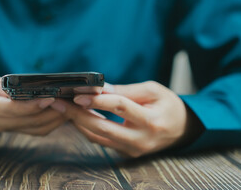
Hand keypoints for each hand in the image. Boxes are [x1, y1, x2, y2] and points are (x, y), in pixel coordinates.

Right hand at [0, 63, 65, 134]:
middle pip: (28, 120)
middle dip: (51, 111)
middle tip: (68, 99)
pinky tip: (61, 110)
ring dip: (54, 118)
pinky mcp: (13, 128)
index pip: (11, 110)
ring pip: (35, 127)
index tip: (50, 96)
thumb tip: (7, 87)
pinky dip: (51, 121)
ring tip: (70, 104)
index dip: (32, 105)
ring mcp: (5, 128)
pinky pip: (35, 129)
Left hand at [52, 81, 202, 156]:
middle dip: (77, 114)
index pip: (120, 108)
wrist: (182, 129)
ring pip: (98, 137)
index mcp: (151, 120)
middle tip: (59, 102)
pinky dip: (87, 128)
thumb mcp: (152, 90)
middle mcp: (141, 140)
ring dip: (78, 122)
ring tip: (63, 107)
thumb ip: (126, 90)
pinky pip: (101, 141)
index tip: (77, 93)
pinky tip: (76, 116)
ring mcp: (132, 150)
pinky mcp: (126, 153)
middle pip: (102, 128)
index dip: (98, 100)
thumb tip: (99, 88)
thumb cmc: (168, 105)